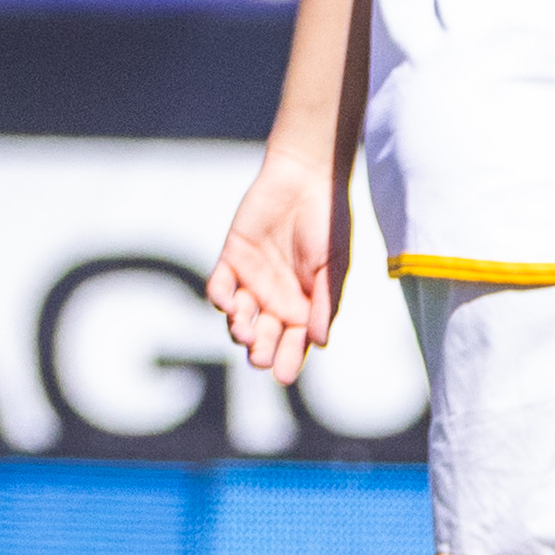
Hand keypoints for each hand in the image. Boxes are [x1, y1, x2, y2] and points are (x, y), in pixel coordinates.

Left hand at [209, 152, 341, 382]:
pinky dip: (221, 299)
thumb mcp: (334, 266)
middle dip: (261, 350)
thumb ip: (325, 303)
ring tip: (246, 333)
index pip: (294, 342)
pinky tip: (230, 304)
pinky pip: (220, 287)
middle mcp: (276, 298)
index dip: (288, 359)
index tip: (282, 376)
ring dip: (239, 329)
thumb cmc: (328, 223)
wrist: (305, 178)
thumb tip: (320, 342)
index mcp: (304, 305)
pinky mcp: (231, 259)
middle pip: (264, 336)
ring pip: (239, 317)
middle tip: (260, 356)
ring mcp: (252, 280)